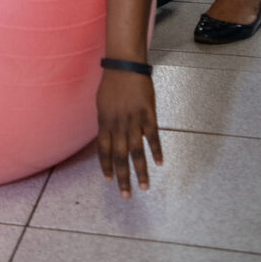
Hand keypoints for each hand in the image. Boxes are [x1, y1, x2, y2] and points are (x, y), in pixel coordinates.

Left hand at [96, 70, 161, 197]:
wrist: (125, 65)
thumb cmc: (112, 83)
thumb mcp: (101, 103)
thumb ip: (104, 123)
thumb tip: (105, 138)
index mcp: (104, 122)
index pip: (103, 151)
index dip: (106, 167)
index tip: (110, 181)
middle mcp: (118, 125)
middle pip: (120, 156)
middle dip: (123, 177)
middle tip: (126, 195)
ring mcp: (134, 120)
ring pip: (137, 151)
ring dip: (140, 171)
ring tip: (145, 187)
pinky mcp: (148, 114)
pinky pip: (153, 137)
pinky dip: (156, 151)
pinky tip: (159, 163)